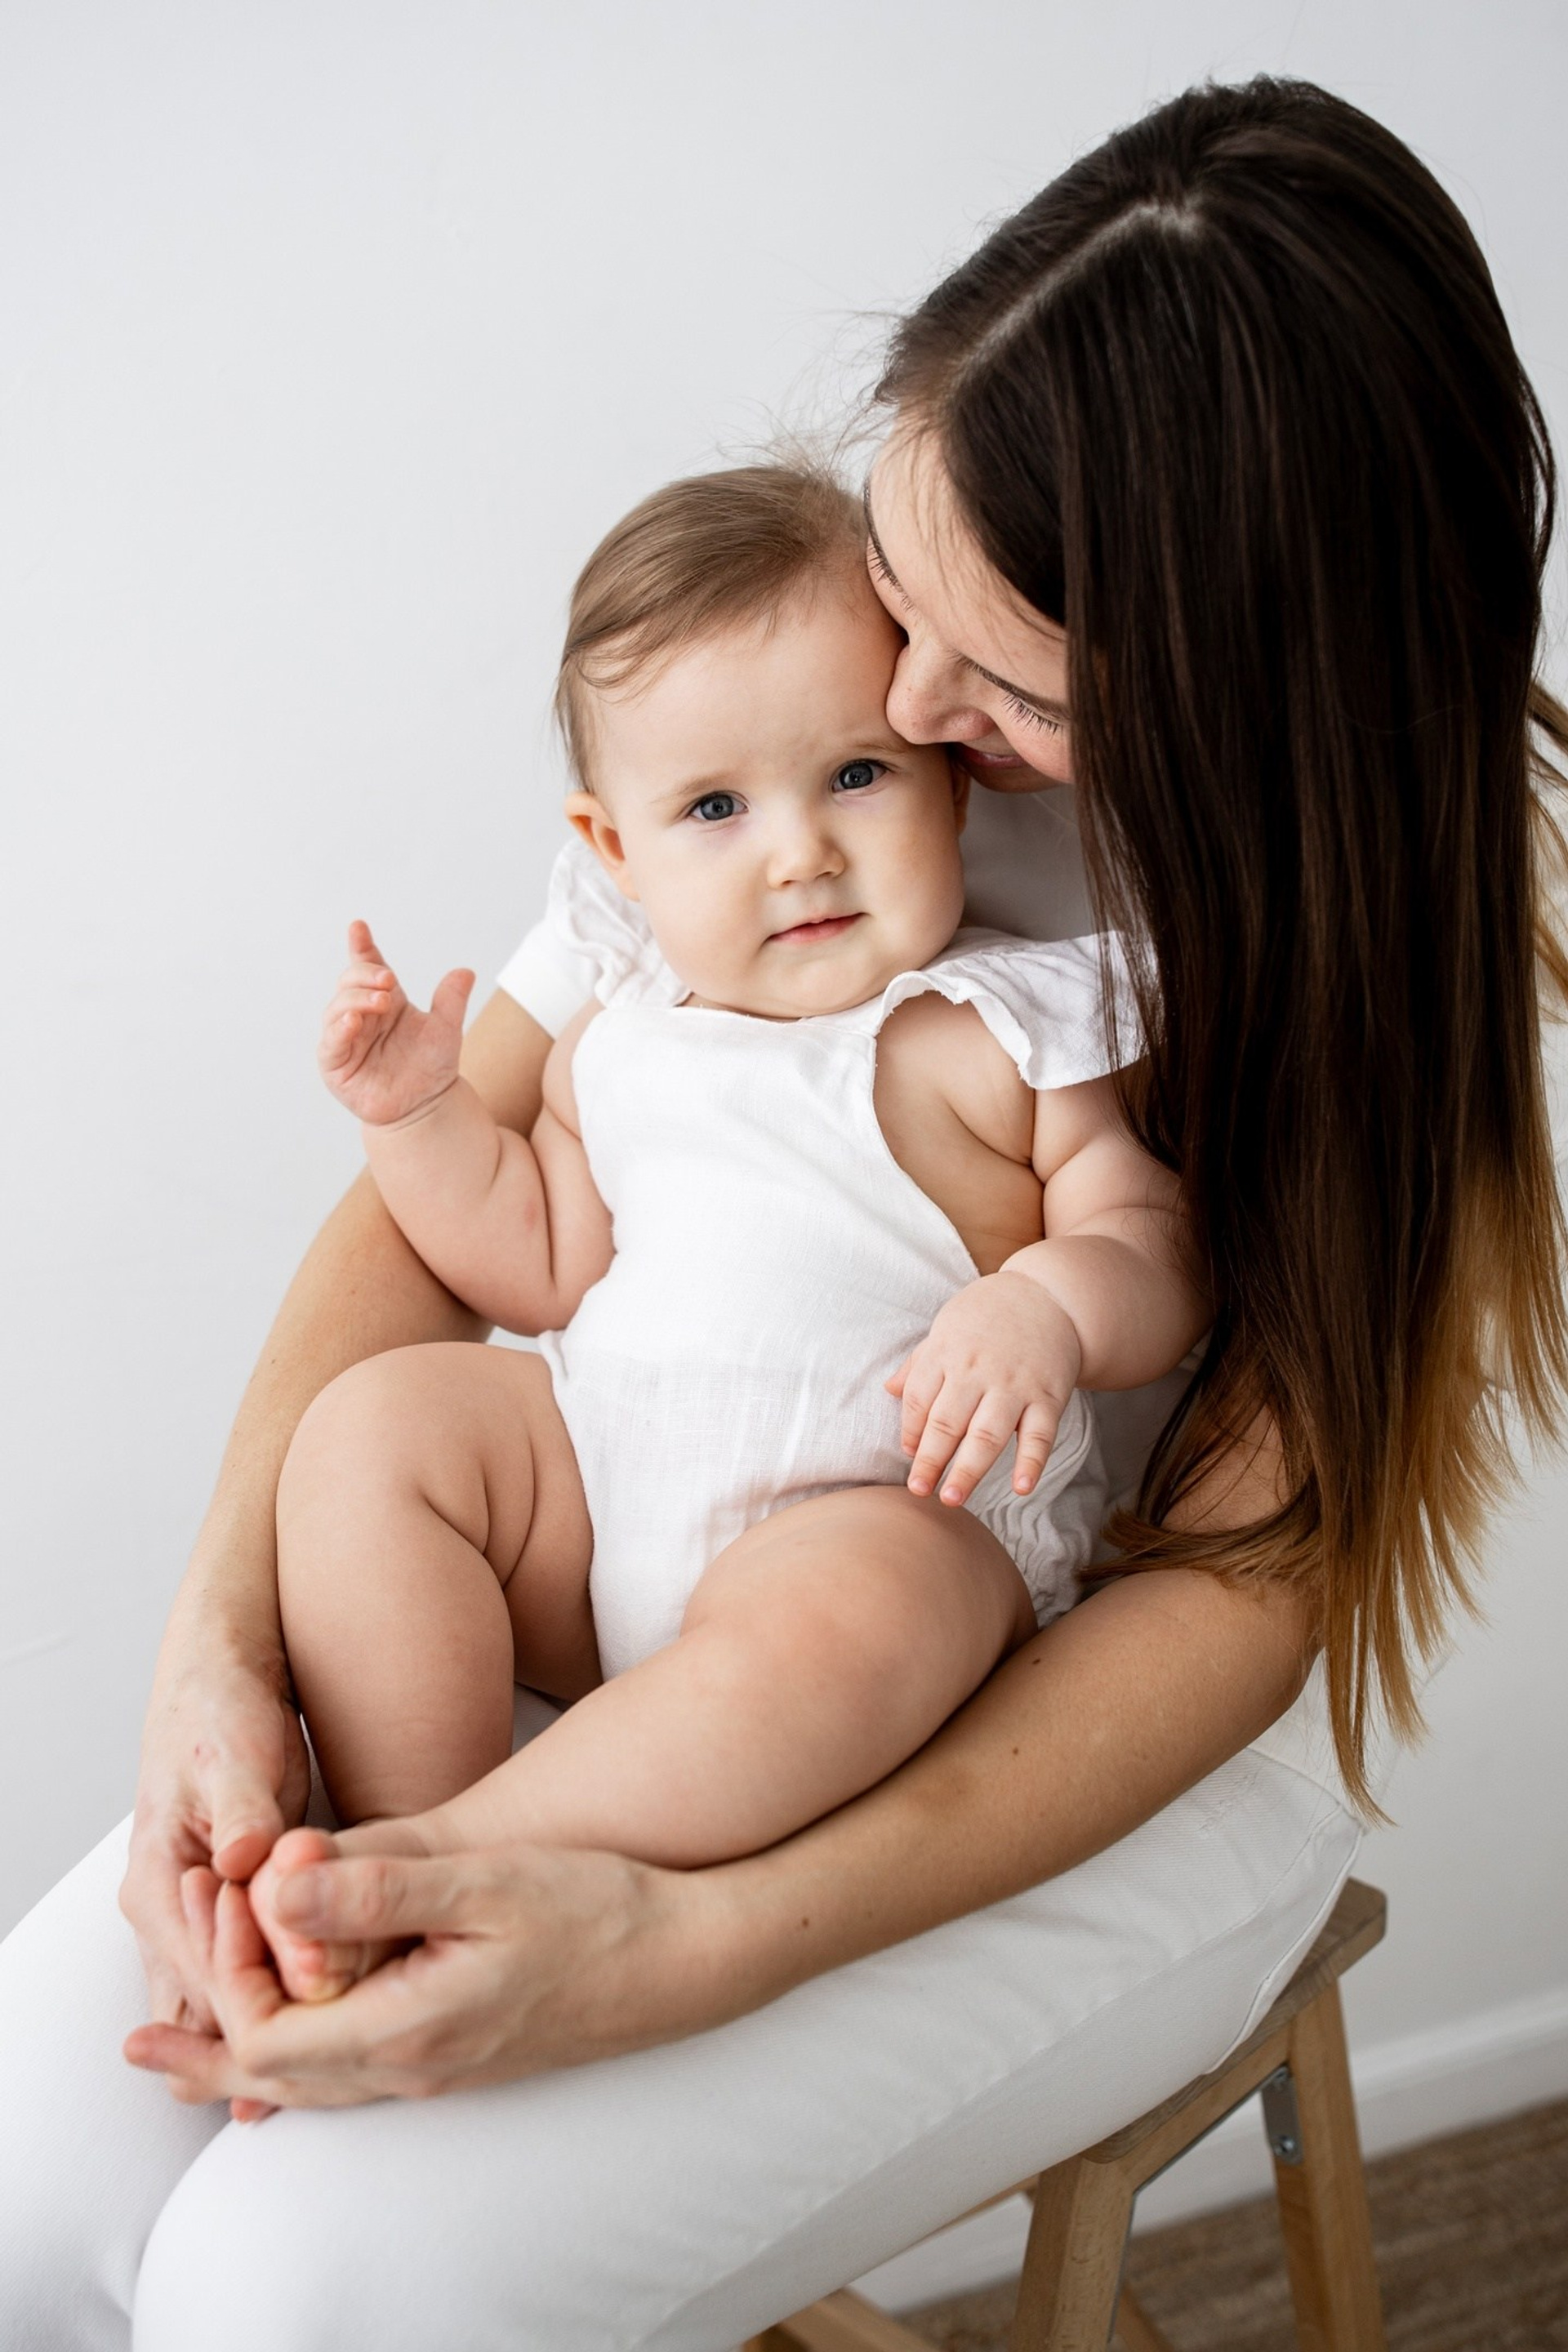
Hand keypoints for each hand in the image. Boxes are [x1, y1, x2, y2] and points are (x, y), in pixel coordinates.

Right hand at [118, 1643, 310, 2033]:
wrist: (219, 1682)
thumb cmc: (220, 1713)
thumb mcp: (233, 1757)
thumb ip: (241, 1814)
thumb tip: (242, 1859)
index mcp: (156, 1884)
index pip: (202, 1975)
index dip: (262, 1997)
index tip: (323, 2001)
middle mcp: (167, 1914)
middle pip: (208, 2009)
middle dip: (270, 2030)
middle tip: (338, 2046)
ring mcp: (196, 1918)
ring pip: (226, 2003)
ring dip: (277, 2021)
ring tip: (341, 2048)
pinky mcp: (229, 1911)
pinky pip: (249, 1974)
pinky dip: (284, 1995)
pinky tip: (333, 2016)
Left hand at [123, 1839, 723, 2109]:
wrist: (687, 1957)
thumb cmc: (598, 1910)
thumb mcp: (485, 1884)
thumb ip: (377, 1890)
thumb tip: (275, 1888)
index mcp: (408, 2028)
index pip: (271, 2034)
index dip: (227, 1977)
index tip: (217, 1906)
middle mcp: (416, 2065)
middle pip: (280, 2082)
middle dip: (208, 2057)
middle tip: (140, 2049)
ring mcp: (441, 2067)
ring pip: (318, 2086)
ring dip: (249, 2064)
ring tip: (191, 2057)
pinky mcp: (463, 2051)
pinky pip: (357, 2073)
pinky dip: (305, 2058)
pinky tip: (302, 2038)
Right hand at [319, 919, 475, 1126]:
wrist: (427, 1107)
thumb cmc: (431, 1067)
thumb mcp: (446, 1030)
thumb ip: (451, 1001)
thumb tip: (465, 972)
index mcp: (385, 1000)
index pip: (368, 967)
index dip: (361, 947)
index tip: (358, 927)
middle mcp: (361, 1014)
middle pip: (350, 982)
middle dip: (366, 975)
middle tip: (389, 980)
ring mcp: (345, 1038)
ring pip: (338, 1008)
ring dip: (356, 999)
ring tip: (380, 1000)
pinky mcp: (335, 1064)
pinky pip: (331, 1042)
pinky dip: (339, 1028)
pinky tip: (353, 1021)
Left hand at [886, 1270, 1082, 1506]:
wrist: (1049, 1295)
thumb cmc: (988, 1315)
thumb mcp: (947, 1327)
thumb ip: (919, 1363)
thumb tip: (888, 1391)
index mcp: (947, 1352)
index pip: (919, 1399)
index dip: (911, 1431)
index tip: (909, 1456)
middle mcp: (978, 1370)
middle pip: (947, 1421)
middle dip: (930, 1459)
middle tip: (918, 1489)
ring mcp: (1015, 1384)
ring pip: (987, 1433)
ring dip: (968, 1469)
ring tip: (951, 1497)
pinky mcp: (1049, 1396)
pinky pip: (1039, 1434)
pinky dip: (1031, 1462)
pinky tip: (1021, 1488)